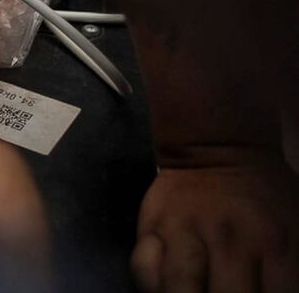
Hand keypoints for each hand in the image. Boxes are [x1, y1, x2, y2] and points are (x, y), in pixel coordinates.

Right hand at [132, 158, 298, 292]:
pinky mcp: (152, 228)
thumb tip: (281, 289)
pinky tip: (163, 290)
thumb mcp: (297, 229)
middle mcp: (230, 241)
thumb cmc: (265, 198)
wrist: (217, 150)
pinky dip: (152, 287)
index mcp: (276, 244)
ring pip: (181, 288)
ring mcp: (187, 233)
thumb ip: (290, 270)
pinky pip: (145, 270)